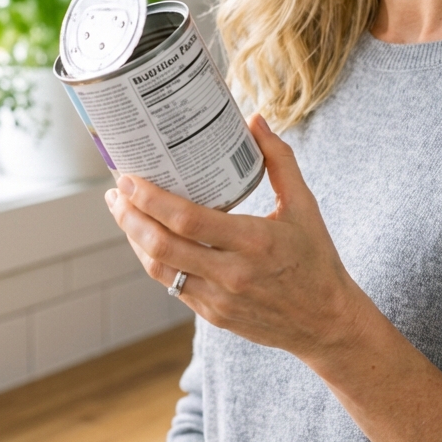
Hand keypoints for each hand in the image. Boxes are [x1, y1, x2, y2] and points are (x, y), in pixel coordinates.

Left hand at [105, 115, 367, 363]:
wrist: (326, 322)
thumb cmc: (316, 259)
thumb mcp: (304, 206)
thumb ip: (280, 160)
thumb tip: (254, 119)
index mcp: (254, 242)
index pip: (188, 220)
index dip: (150, 200)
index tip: (128, 179)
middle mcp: (232, 274)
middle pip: (162, 246)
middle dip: (130, 217)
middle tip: (116, 192)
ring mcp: (219, 299)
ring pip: (160, 269)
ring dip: (134, 240)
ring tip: (123, 213)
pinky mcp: (213, 315)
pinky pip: (173, 286)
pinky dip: (155, 261)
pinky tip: (147, 240)